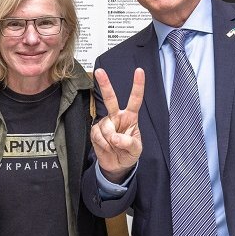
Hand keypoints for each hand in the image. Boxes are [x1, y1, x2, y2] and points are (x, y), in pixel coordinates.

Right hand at [91, 68, 143, 182]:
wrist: (116, 165)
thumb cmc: (129, 153)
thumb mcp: (136, 150)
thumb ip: (129, 143)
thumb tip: (115, 137)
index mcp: (130, 117)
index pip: (135, 99)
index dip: (138, 85)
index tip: (139, 71)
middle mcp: (117, 116)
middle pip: (110, 99)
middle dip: (105, 84)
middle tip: (99, 72)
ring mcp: (105, 122)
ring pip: (105, 126)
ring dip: (110, 140)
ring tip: (114, 146)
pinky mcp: (95, 130)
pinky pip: (97, 135)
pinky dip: (102, 144)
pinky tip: (106, 147)